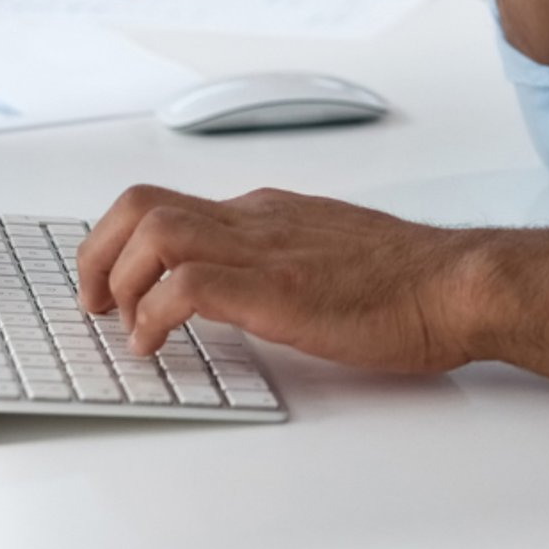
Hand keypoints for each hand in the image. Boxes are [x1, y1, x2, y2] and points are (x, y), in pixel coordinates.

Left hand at [77, 184, 479, 370]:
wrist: (454, 283)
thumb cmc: (408, 280)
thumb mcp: (329, 254)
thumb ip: (284, 259)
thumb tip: (247, 289)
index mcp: (269, 211)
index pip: (171, 204)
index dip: (123, 246)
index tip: (112, 287)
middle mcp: (257, 218)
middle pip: (143, 203)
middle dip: (97, 253)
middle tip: (93, 303)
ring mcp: (265, 248)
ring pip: (154, 229)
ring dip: (117, 281)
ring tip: (123, 325)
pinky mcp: (275, 288)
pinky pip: (185, 286)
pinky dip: (153, 315)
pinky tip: (158, 344)